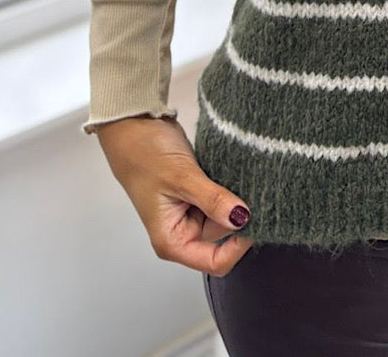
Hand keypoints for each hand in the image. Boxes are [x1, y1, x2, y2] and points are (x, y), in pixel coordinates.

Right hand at [92, 114, 254, 275]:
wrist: (134, 125)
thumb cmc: (145, 154)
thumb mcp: (181, 178)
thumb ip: (213, 200)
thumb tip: (242, 218)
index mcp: (173, 241)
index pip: (215, 262)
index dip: (238, 246)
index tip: (253, 218)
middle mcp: (183, 232)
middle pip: (225, 237)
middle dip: (237, 214)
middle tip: (245, 186)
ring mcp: (191, 212)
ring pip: (227, 214)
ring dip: (235, 198)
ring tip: (235, 176)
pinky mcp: (198, 194)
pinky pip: (223, 198)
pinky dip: (230, 187)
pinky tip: (231, 172)